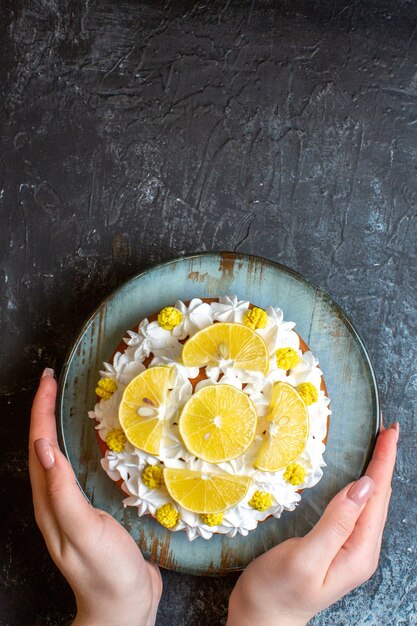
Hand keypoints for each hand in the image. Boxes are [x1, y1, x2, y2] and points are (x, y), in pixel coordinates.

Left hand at [29, 368, 161, 625]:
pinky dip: (80, 445)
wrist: (124, 608)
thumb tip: (45, 447)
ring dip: (60, 425)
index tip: (49, 380)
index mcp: (50, 502)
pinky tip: (96, 441)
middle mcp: (55, 499)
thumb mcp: (85, 531)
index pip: (39, 445)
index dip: (41, 410)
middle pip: (44, 446)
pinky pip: (79, 467)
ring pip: (59, 455)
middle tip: (55, 382)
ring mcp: (72, 504)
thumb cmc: (107, 572)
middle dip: (46, 411)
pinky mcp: (91, 508)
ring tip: (68, 401)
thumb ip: (64, 492)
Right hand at [227, 423, 398, 625]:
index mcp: (358, 551)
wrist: (261, 620)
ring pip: (368, 503)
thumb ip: (336, 523)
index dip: (383, 462)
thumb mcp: (306, 557)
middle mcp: (360, 550)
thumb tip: (363, 486)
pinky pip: (354, 510)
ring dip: (375, 472)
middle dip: (384, 462)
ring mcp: (348, 549)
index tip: (388, 432)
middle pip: (378, 498)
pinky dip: (359, 487)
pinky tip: (358, 478)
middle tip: (387, 431)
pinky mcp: (335, 546)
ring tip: (380, 448)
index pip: (376, 497)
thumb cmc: (277, 591)